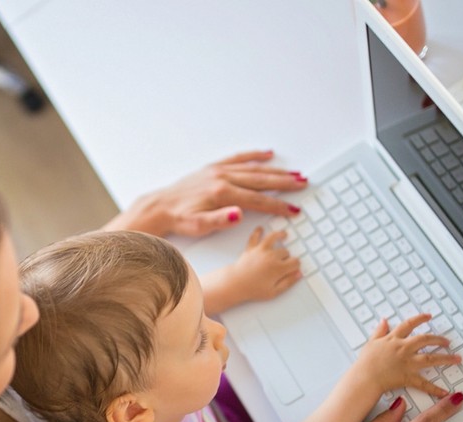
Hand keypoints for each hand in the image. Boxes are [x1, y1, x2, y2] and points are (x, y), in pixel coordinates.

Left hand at [104, 150, 306, 237]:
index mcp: (222, 193)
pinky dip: (254, 156)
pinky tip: (267, 154)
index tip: (292, 210)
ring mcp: (218, 170)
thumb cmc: (179, 219)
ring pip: (253, 169)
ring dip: (275, 171)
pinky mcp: (213, 167)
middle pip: (261, 181)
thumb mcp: (198, 226)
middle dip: (284, 183)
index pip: (257, 200)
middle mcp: (222, 178)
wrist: (160, 207)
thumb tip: (239, 214)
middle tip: (303, 185)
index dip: (277, 206)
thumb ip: (219, 220)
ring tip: (294, 173)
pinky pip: (238, 158)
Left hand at [201, 227, 301, 314]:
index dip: (296, 265)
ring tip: (283, 234)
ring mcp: (261, 250)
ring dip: (279, 235)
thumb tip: (298, 274)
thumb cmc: (252, 290)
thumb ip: (288, 282)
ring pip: (273, 237)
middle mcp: (271, 257)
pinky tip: (261, 229)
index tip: (294, 267)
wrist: (234, 284)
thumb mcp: (274, 292)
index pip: (295, 262)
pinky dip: (258, 231)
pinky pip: (255, 237)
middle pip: (285, 251)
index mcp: (278, 268)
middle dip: (286, 256)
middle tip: (284, 261)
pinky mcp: (251, 248)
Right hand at [353, 314, 458, 397]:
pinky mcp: (408, 376)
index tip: (428, 316)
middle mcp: (403, 348)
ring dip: (446, 358)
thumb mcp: (371, 342)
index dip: (420, 319)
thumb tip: (384, 321)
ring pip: (431, 358)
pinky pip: (424, 383)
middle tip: (447, 341)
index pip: (409, 325)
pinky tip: (445, 391)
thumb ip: (379, 331)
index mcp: (393, 339)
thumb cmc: (365, 362)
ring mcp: (408, 362)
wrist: (364, 377)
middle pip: (425, 340)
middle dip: (438, 339)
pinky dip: (435, 389)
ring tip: (457, 359)